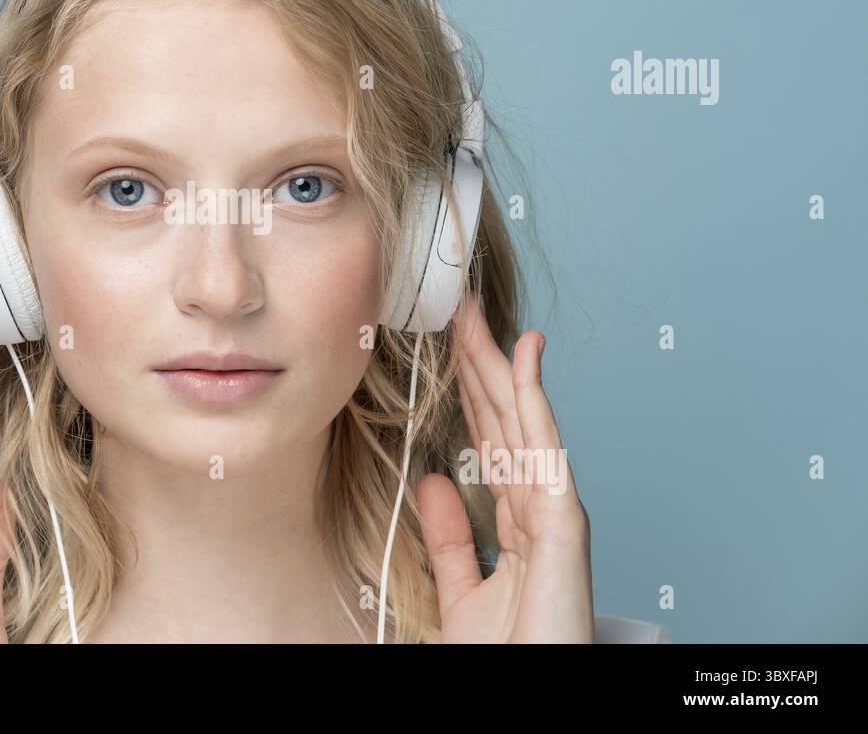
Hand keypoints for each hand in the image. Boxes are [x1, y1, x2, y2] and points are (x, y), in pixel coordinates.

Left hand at [415, 294, 594, 642]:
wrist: (530, 688)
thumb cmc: (509, 656)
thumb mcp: (461, 591)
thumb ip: (451, 538)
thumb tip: (435, 482)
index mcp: (517, 523)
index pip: (490, 440)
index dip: (470, 391)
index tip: (450, 347)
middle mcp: (540, 508)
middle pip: (504, 420)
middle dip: (480, 363)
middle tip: (458, 309)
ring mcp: (555, 511)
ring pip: (522, 420)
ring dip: (499, 362)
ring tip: (477, 315)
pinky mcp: (564, 521)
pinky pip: (543, 446)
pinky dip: (534, 397)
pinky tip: (523, 354)